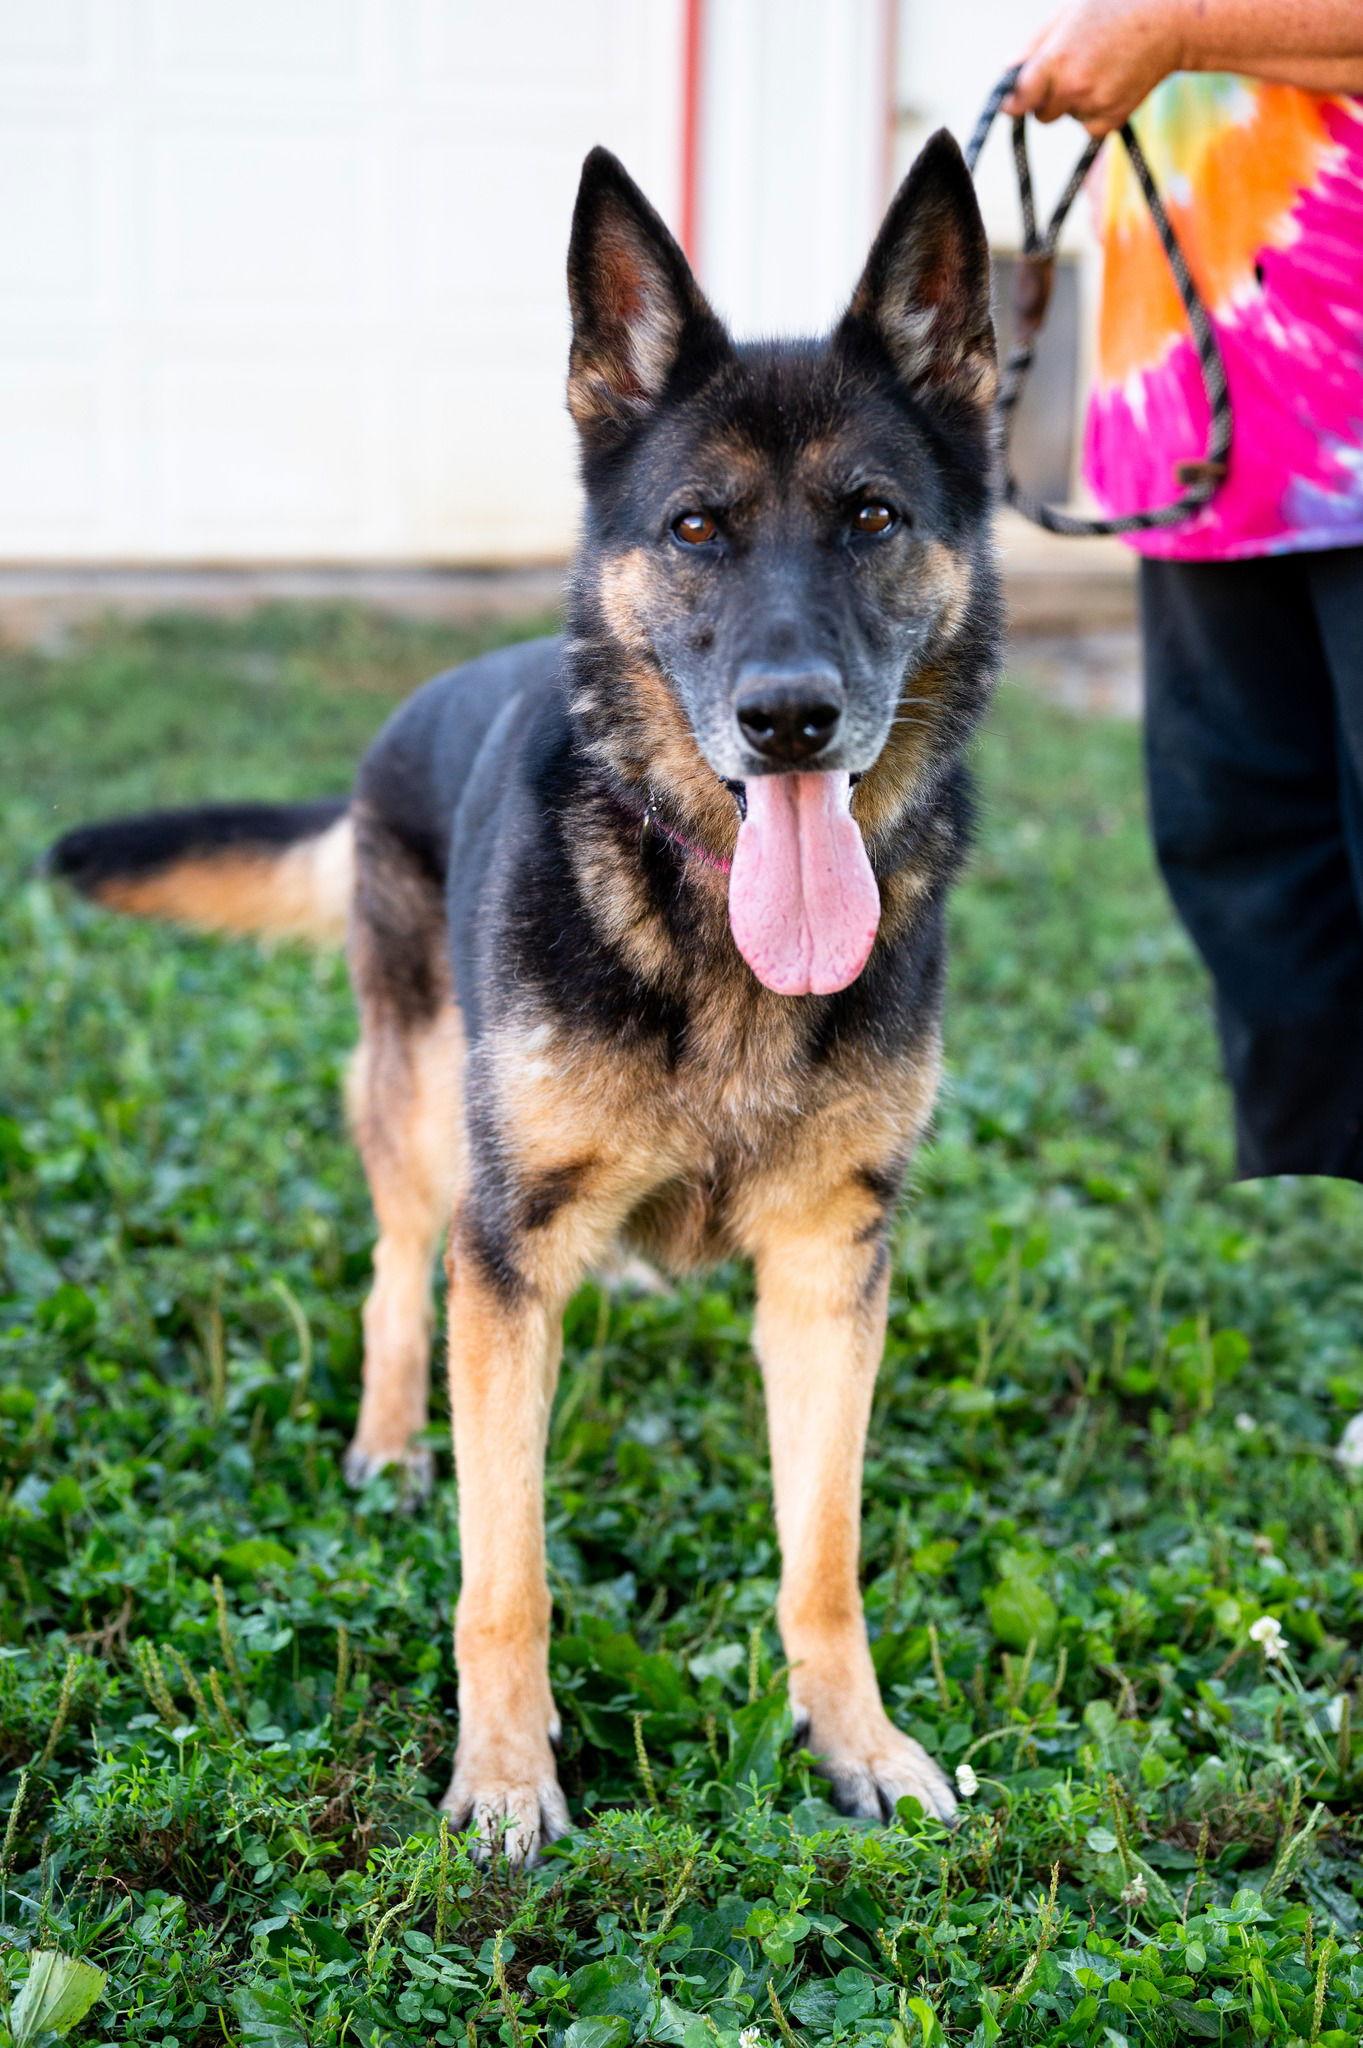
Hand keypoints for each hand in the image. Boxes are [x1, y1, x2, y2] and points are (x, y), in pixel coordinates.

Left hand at [1004, 0, 1187, 135]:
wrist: (1168, 20)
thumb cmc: (1114, 7)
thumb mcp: (1068, 15)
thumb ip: (1034, 46)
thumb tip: (1006, 73)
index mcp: (1056, 60)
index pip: (1018, 99)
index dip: (1014, 101)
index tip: (1014, 101)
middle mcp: (1073, 88)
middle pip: (1041, 113)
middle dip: (1048, 98)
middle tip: (1072, 69)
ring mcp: (1094, 106)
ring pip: (1067, 117)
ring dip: (1075, 101)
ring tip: (1100, 67)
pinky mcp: (1112, 121)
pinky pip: (1089, 126)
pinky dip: (1095, 112)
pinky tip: (1112, 83)